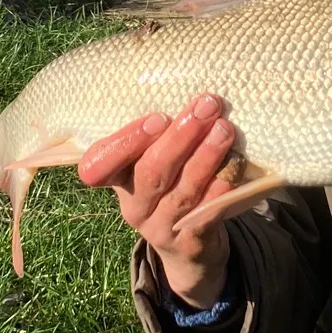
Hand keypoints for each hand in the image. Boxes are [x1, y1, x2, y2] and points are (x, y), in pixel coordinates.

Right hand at [78, 95, 237, 306]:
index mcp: (117, 181)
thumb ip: (156, 135)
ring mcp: (160, 227)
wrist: (187, 248)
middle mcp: (134, 206)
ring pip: (182, 190)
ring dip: (205, 156)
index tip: (157, 118)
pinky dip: (221, 186)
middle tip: (205, 106)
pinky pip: (206, 213)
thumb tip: (180, 84)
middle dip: (180, 137)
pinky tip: (234, 164)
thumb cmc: (169, 185)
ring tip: (224, 128)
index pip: (98, 167)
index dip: (125, 143)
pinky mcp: (190, 242)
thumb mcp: (150, 162)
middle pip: (151, 172)